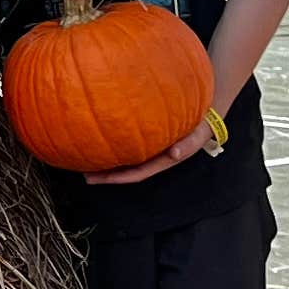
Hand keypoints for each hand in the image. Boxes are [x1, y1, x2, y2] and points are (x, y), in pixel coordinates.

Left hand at [83, 118, 215, 184]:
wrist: (204, 109)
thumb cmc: (201, 123)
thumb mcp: (198, 134)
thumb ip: (188, 144)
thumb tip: (173, 154)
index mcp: (164, 160)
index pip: (137, 174)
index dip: (117, 178)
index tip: (98, 179)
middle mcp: (153, 157)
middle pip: (126, 169)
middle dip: (106, 174)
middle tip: (84, 173)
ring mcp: (149, 147)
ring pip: (125, 157)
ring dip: (107, 160)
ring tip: (85, 158)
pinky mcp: (146, 135)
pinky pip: (127, 142)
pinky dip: (113, 141)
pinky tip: (98, 135)